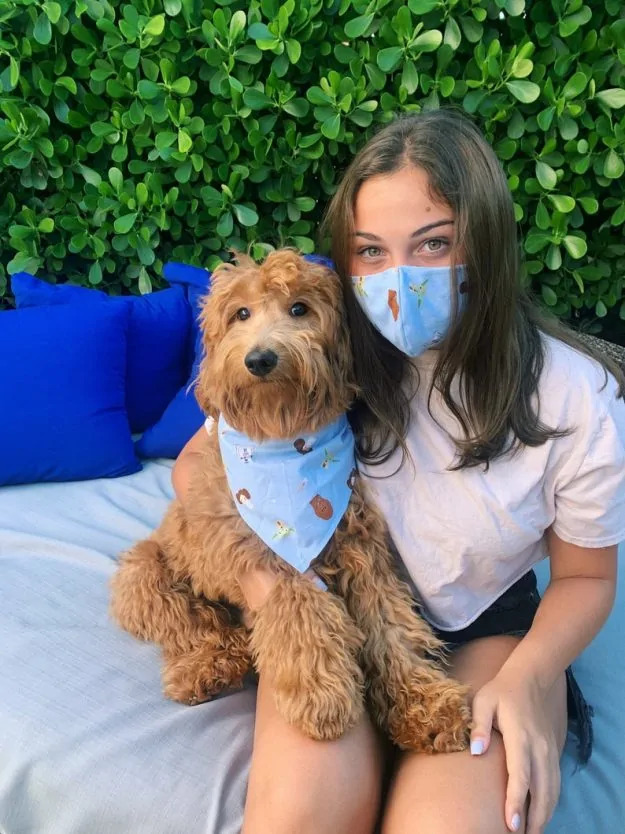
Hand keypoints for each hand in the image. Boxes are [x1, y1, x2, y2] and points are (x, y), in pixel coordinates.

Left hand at [469, 670, 560, 833]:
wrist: (530, 679)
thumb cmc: (501, 691)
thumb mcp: (483, 701)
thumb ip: (479, 725)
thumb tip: (476, 752)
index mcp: (520, 737)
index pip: (520, 776)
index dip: (515, 801)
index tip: (511, 824)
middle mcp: (539, 748)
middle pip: (541, 790)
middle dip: (533, 818)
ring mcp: (549, 751)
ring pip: (552, 790)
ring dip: (544, 814)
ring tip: (531, 832)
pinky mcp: (553, 752)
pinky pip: (555, 783)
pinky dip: (550, 802)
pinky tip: (541, 814)